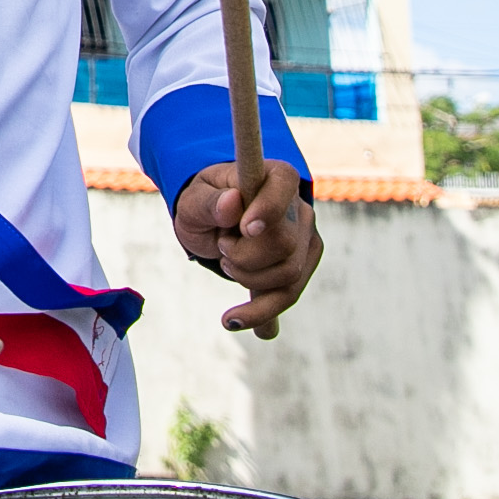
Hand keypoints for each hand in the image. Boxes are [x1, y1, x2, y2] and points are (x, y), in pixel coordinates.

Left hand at [172, 160, 320, 333]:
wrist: (214, 221)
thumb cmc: (204, 201)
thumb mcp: (194, 199)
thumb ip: (209, 201)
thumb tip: (233, 203)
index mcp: (274, 177)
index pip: (284, 186)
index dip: (268, 208)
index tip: (245, 228)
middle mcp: (298, 207)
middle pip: (284, 244)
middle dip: (244, 255)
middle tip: (222, 244)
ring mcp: (305, 239)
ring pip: (288, 275)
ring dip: (246, 278)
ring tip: (227, 261)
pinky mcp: (301, 267)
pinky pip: (287, 296)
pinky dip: (260, 313)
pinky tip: (233, 320)